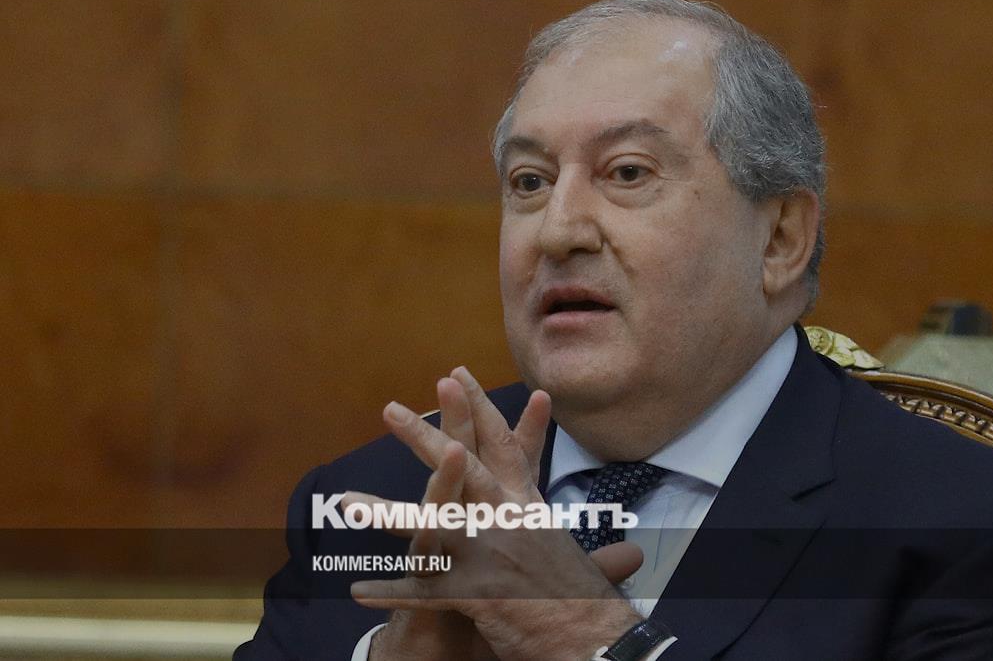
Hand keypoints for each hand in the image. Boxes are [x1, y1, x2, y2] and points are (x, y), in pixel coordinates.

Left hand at [352, 368, 644, 660]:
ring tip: (346, 503)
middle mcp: (510, 523)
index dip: (479, 410)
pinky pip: (426, 591)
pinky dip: (392, 594)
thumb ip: (595, 555)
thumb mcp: (585, 570)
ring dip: (385, 514)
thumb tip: (630, 553)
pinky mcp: (482, 593)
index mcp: (530, 512)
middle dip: (424, 438)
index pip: (502, 449)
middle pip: (463, 468)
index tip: (456, 376)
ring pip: (431, 525)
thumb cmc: (590, 610)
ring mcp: (494, 555)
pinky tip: (359, 591)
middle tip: (391, 410)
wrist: (601, 647)